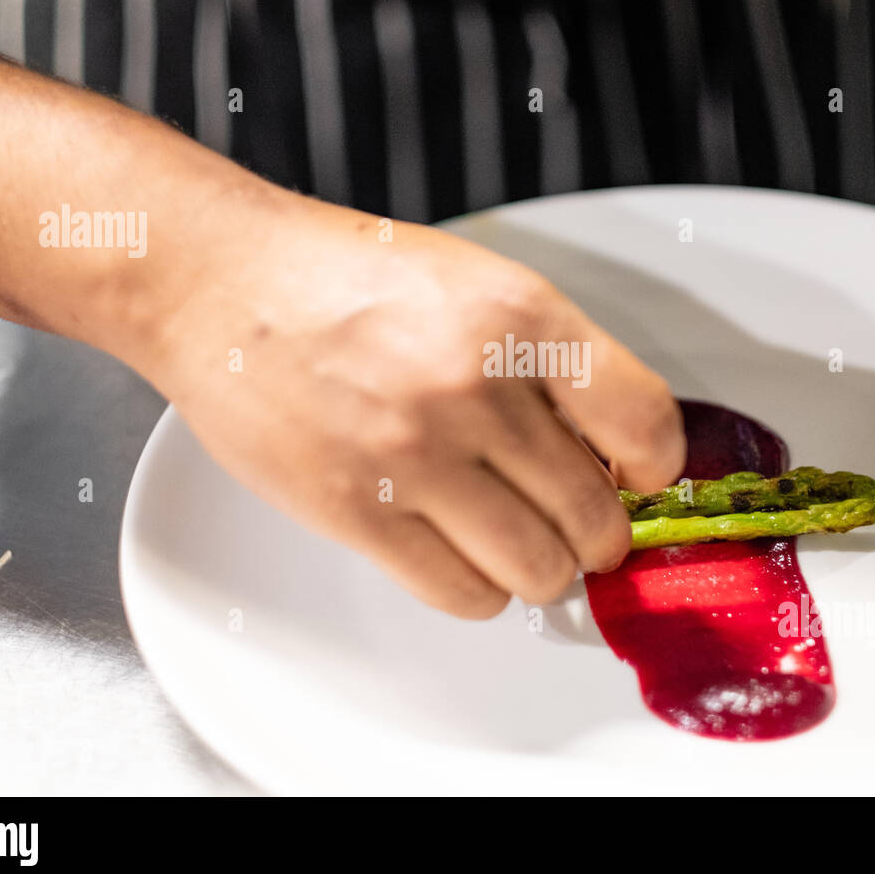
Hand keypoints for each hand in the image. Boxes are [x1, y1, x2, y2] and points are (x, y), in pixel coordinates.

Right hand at [144, 198, 684, 618]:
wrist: (222, 283)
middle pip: (594, 518)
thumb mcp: (476, 283)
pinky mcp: (357, 512)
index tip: (633, 478)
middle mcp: (476, 386)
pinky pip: (465, 595)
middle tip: (573, 525)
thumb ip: (549, 360)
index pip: (646, 422)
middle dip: (594, 535)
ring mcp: (415, 454)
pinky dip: (478, 590)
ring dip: (537, 570)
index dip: (652, 467)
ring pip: (537, 571)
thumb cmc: (346, 278)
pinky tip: (459, 552)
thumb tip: (611, 452)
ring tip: (513, 540)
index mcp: (521, 317)